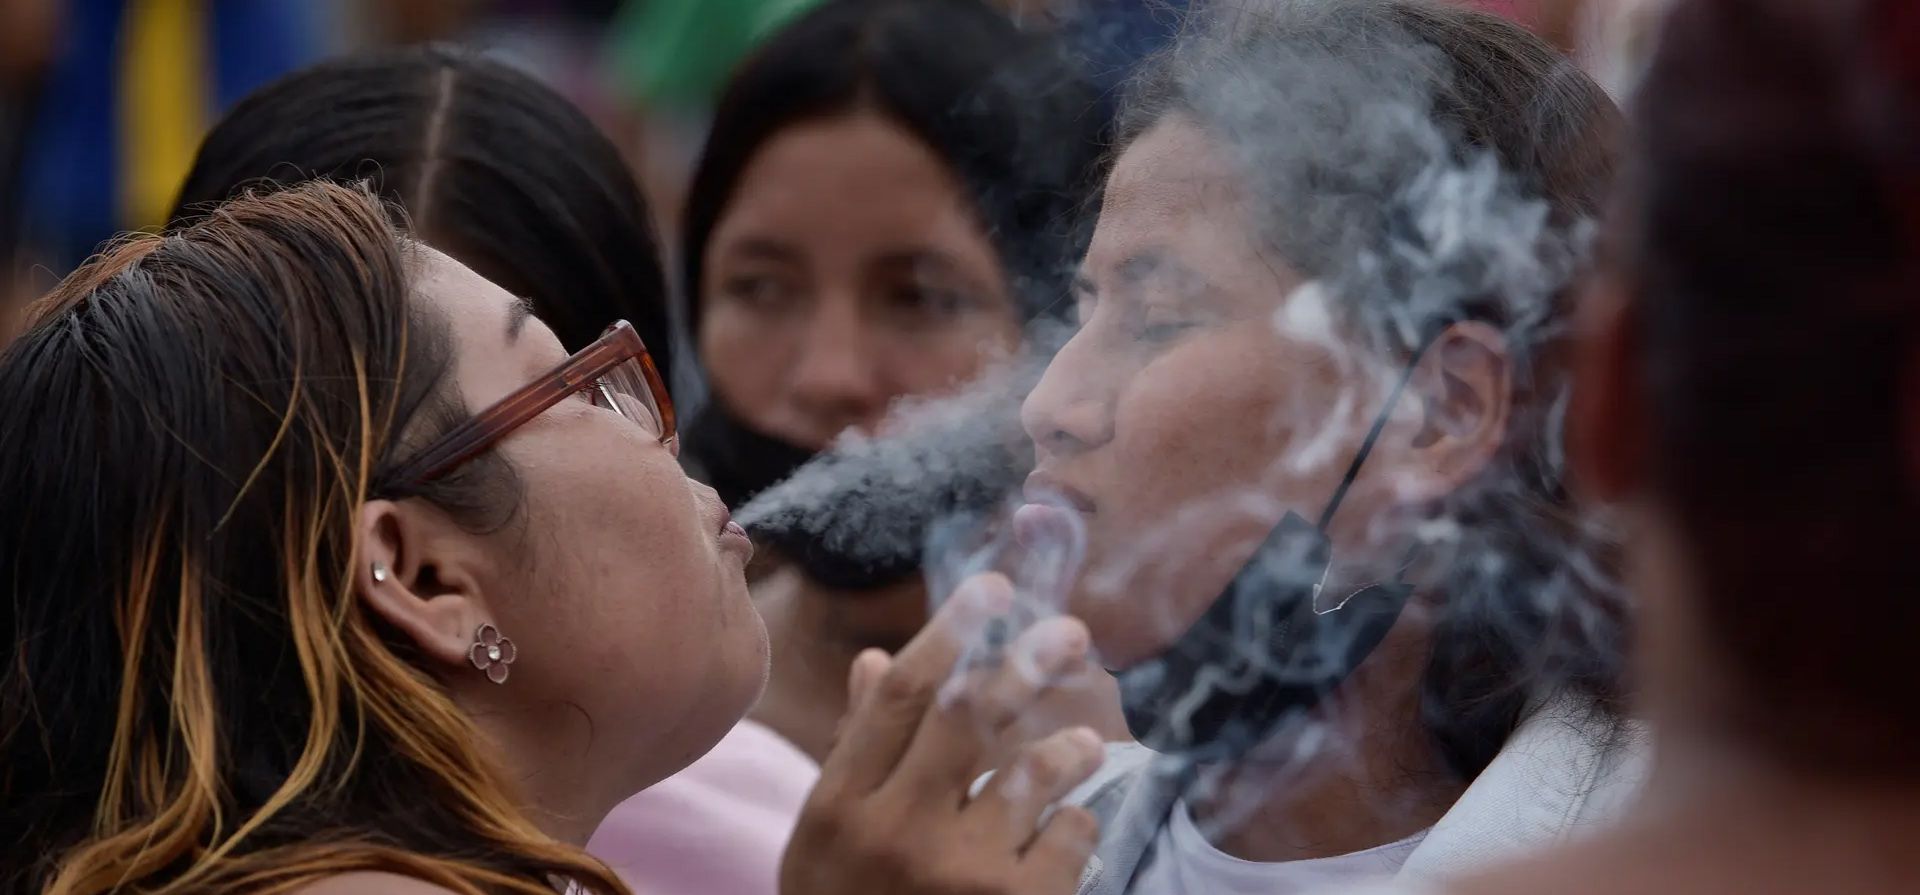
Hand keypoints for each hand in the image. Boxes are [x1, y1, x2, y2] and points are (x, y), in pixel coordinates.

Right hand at [780, 573, 1104, 894]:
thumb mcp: (827, 841)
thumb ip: (858, 751)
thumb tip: (875, 660)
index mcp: (839, 808)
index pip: (901, 698)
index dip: (952, 633)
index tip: (993, 590)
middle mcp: (894, 834)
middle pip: (969, 717)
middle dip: (1026, 662)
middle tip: (1071, 632)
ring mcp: (957, 878)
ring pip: (1034, 774)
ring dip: (1068, 749)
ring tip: (1084, 745)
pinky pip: (1071, 839)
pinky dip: (1075, 825)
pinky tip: (1064, 835)